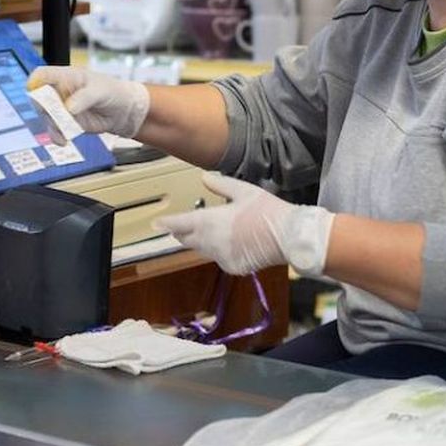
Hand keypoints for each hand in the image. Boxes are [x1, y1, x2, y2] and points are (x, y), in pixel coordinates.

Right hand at [27, 66, 149, 138]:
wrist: (124, 112)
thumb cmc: (113, 92)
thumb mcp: (101, 91)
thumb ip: (84, 97)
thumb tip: (68, 107)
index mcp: (67, 76)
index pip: (42, 75)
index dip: (35, 82)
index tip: (34, 92)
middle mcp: (61, 92)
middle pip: (40, 98)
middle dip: (45, 109)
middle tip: (57, 115)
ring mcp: (63, 108)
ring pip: (46, 117)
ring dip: (52, 125)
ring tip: (65, 130)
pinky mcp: (67, 123)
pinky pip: (55, 130)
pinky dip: (57, 136)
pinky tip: (63, 140)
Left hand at [154, 173, 334, 276]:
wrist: (289, 236)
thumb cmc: (267, 210)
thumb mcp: (244, 191)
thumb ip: (221, 186)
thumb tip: (205, 178)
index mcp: (211, 221)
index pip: (181, 223)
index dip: (167, 224)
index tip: (156, 224)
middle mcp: (211, 241)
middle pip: (188, 239)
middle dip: (182, 233)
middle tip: (180, 226)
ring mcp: (221, 257)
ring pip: (202, 250)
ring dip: (200, 241)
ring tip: (207, 231)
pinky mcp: (233, 267)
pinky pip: (219, 259)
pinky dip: (219, 251)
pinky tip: (231, 242)